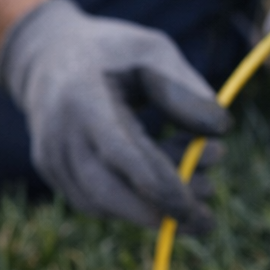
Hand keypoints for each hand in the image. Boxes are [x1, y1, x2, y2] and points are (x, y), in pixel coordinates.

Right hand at [0, 0, 228, 232]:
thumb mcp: (153, 52)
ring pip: (101, 203)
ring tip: (195, 178)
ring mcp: (50, 154)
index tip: (196, 207)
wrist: (48, 53)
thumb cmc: (111, 52)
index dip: (159, 185)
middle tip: (205, 217)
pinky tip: (160, 178)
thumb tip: (220, 132)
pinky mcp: (51, 170)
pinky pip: (93, 201)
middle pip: (105, 192)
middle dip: (158, 213)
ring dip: (150, 205)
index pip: (121, 153)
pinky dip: (130, 201)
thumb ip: (185, 90)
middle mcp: (60, 131)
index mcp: (85, 97)